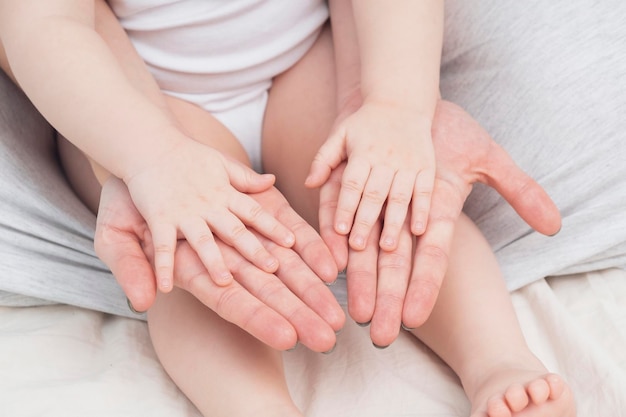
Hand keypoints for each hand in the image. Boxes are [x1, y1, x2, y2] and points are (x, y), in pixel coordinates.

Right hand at [95, 177, 344, 351]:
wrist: (145, 158)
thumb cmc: (124, 201)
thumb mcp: (116, 234)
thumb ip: (132, 267)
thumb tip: (144, 302)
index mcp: (192, 271)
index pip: (230, 302)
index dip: (257, 318)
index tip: (287, 338)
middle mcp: (221, 258)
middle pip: (265, 291)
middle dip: (297, 313)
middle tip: (329, 337)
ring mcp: (240, 232)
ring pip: (281, 265)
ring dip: (310, 288)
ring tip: (336, 315)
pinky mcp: (253, 205)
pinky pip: (284, 226)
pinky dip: (305, 243)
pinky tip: (331, 267)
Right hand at [125, 139, 294, 291]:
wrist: (149, 144)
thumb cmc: (186, 157)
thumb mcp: (221, 163)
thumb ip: (245, 178)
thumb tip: (272, 181)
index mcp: (224, 194)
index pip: (255, 212)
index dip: (273, 227)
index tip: (292, 242)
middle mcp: (208, 205)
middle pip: (235, 230)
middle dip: (254, 250)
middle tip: (273, 268)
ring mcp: (183, 213)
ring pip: (202, 240)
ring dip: (214, 260)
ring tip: (225, 281)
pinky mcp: (159, 218)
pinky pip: (162, 245)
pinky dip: (163, 265)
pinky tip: (166, 287)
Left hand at [306, 101, 435, 251]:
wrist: (402, 100)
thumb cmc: (365, 123)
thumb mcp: (340, 134)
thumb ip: (323, 159)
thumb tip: (309, 184)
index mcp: (362, 153)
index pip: (352, 184)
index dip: (346, 207)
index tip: (340, 230)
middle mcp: (385, 159)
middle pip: (374, 194)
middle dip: (365, 221)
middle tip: (357, 246)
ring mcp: (408, 163)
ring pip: (400, 196)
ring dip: (393, 222)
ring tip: (386, 246)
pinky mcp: (427, 166)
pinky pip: (425, 191)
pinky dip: (422, 210)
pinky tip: (417, 230)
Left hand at [319, 100, 560, 342]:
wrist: (408, 102)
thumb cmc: (448, 130)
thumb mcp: (487, 157)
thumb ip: (518, 191)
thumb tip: (554, 226)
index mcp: (433, 213)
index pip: (429, 257)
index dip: (423, 286)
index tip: (414, 319)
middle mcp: (402, 217)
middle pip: (394, 263)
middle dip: (388, 297)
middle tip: (381, 336)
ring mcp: (372, 202)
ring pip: (363, 247)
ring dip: (359, 279)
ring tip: (355, 312)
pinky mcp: (346, 184)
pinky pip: (338, 214)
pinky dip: (334, 237)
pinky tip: (331, 263)